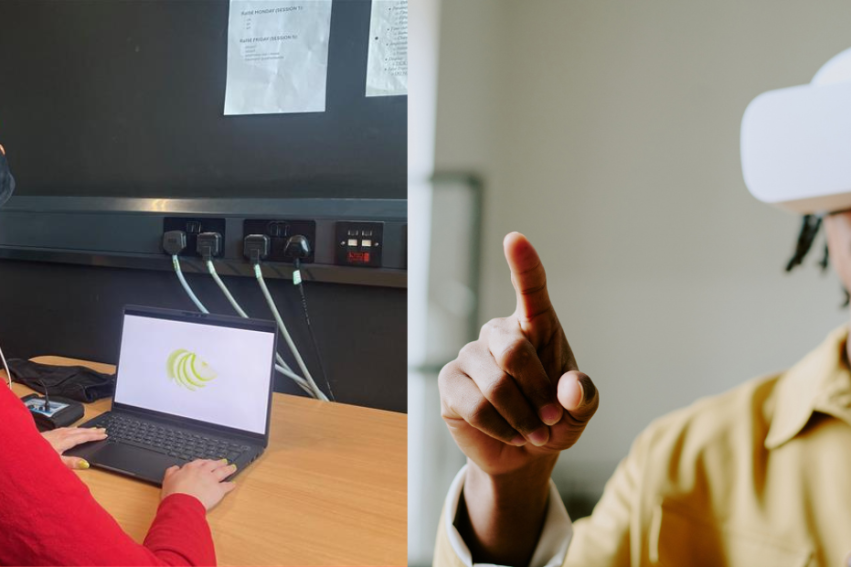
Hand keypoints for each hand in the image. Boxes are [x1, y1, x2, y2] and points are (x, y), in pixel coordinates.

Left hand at [41, 427, 107, 469]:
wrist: (19, 448)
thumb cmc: (35, 457)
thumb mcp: (55, 463)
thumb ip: (71, 463)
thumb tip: (87, 464)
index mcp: (64, 441)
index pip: (83, 437)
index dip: (95, 436)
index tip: (104, 434)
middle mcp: (60, 435)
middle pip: (80, 431)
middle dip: (92, 430)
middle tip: (103, 429)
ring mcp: (54, 433)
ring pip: (73, 429)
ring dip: (84, 429)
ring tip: (91, 429)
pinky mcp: (48, 434)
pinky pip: (65, 429)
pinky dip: (73, 429)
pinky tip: (71, 430)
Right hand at [161, 459, 236, 511]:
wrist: (182, 504)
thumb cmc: (174, 494)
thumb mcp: (168, 479)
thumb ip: (172, 472)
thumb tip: (175, 468)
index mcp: (191, 468)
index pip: (200, 462)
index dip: (205, 462)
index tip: (208, 461)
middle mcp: (203, 472)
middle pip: (213, 464)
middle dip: (219, 463)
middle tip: (224, 461)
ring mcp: (212, 480)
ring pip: (223, 472)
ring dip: (228, 469)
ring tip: (233, 467)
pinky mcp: (218, 490)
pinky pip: (226, 486)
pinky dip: (231, 485)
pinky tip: (233, 484)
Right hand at [439, 232, 598, 475]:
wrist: (524, 453)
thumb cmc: (554, 418)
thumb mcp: (580, 410)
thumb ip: (584, 397)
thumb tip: (570, 388)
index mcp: (535, 326)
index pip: (530, 288)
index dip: (523, 264)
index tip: (515, 239)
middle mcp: (499, 333)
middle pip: (514, 351)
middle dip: (537, 393)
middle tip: (551, 419)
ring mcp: (471, 355)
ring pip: (494, 384)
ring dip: (521, 417)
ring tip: (534, 433)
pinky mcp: (451, 382)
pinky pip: (475, 406)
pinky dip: (501, 428)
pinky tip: (510, 434)